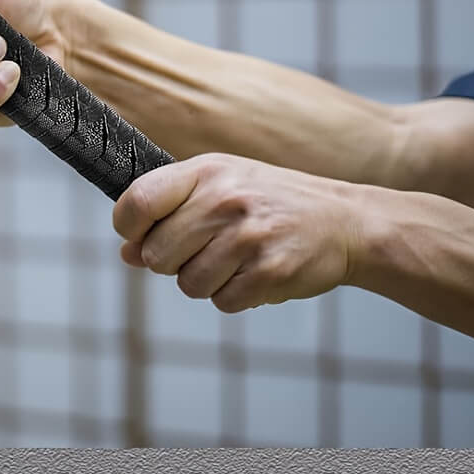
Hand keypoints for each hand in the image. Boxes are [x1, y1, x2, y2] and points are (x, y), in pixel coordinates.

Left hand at [112, 153, 361, 311]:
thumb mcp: (219, 186)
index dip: (128, 227)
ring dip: (205, 282)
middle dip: (171, 263)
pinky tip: (255, 273)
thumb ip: (169, 212)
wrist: (345, 221)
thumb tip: (127, 253)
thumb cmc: (269, 201)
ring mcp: (249, 236)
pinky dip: (234, 296)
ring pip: (188, 284)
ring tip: (233, 260)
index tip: (137, 236)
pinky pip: (223, 302)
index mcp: (206, 171)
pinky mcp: (271, 270)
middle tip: (201, 251)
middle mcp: (224, 200)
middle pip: (157, 254)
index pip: (139, 201)